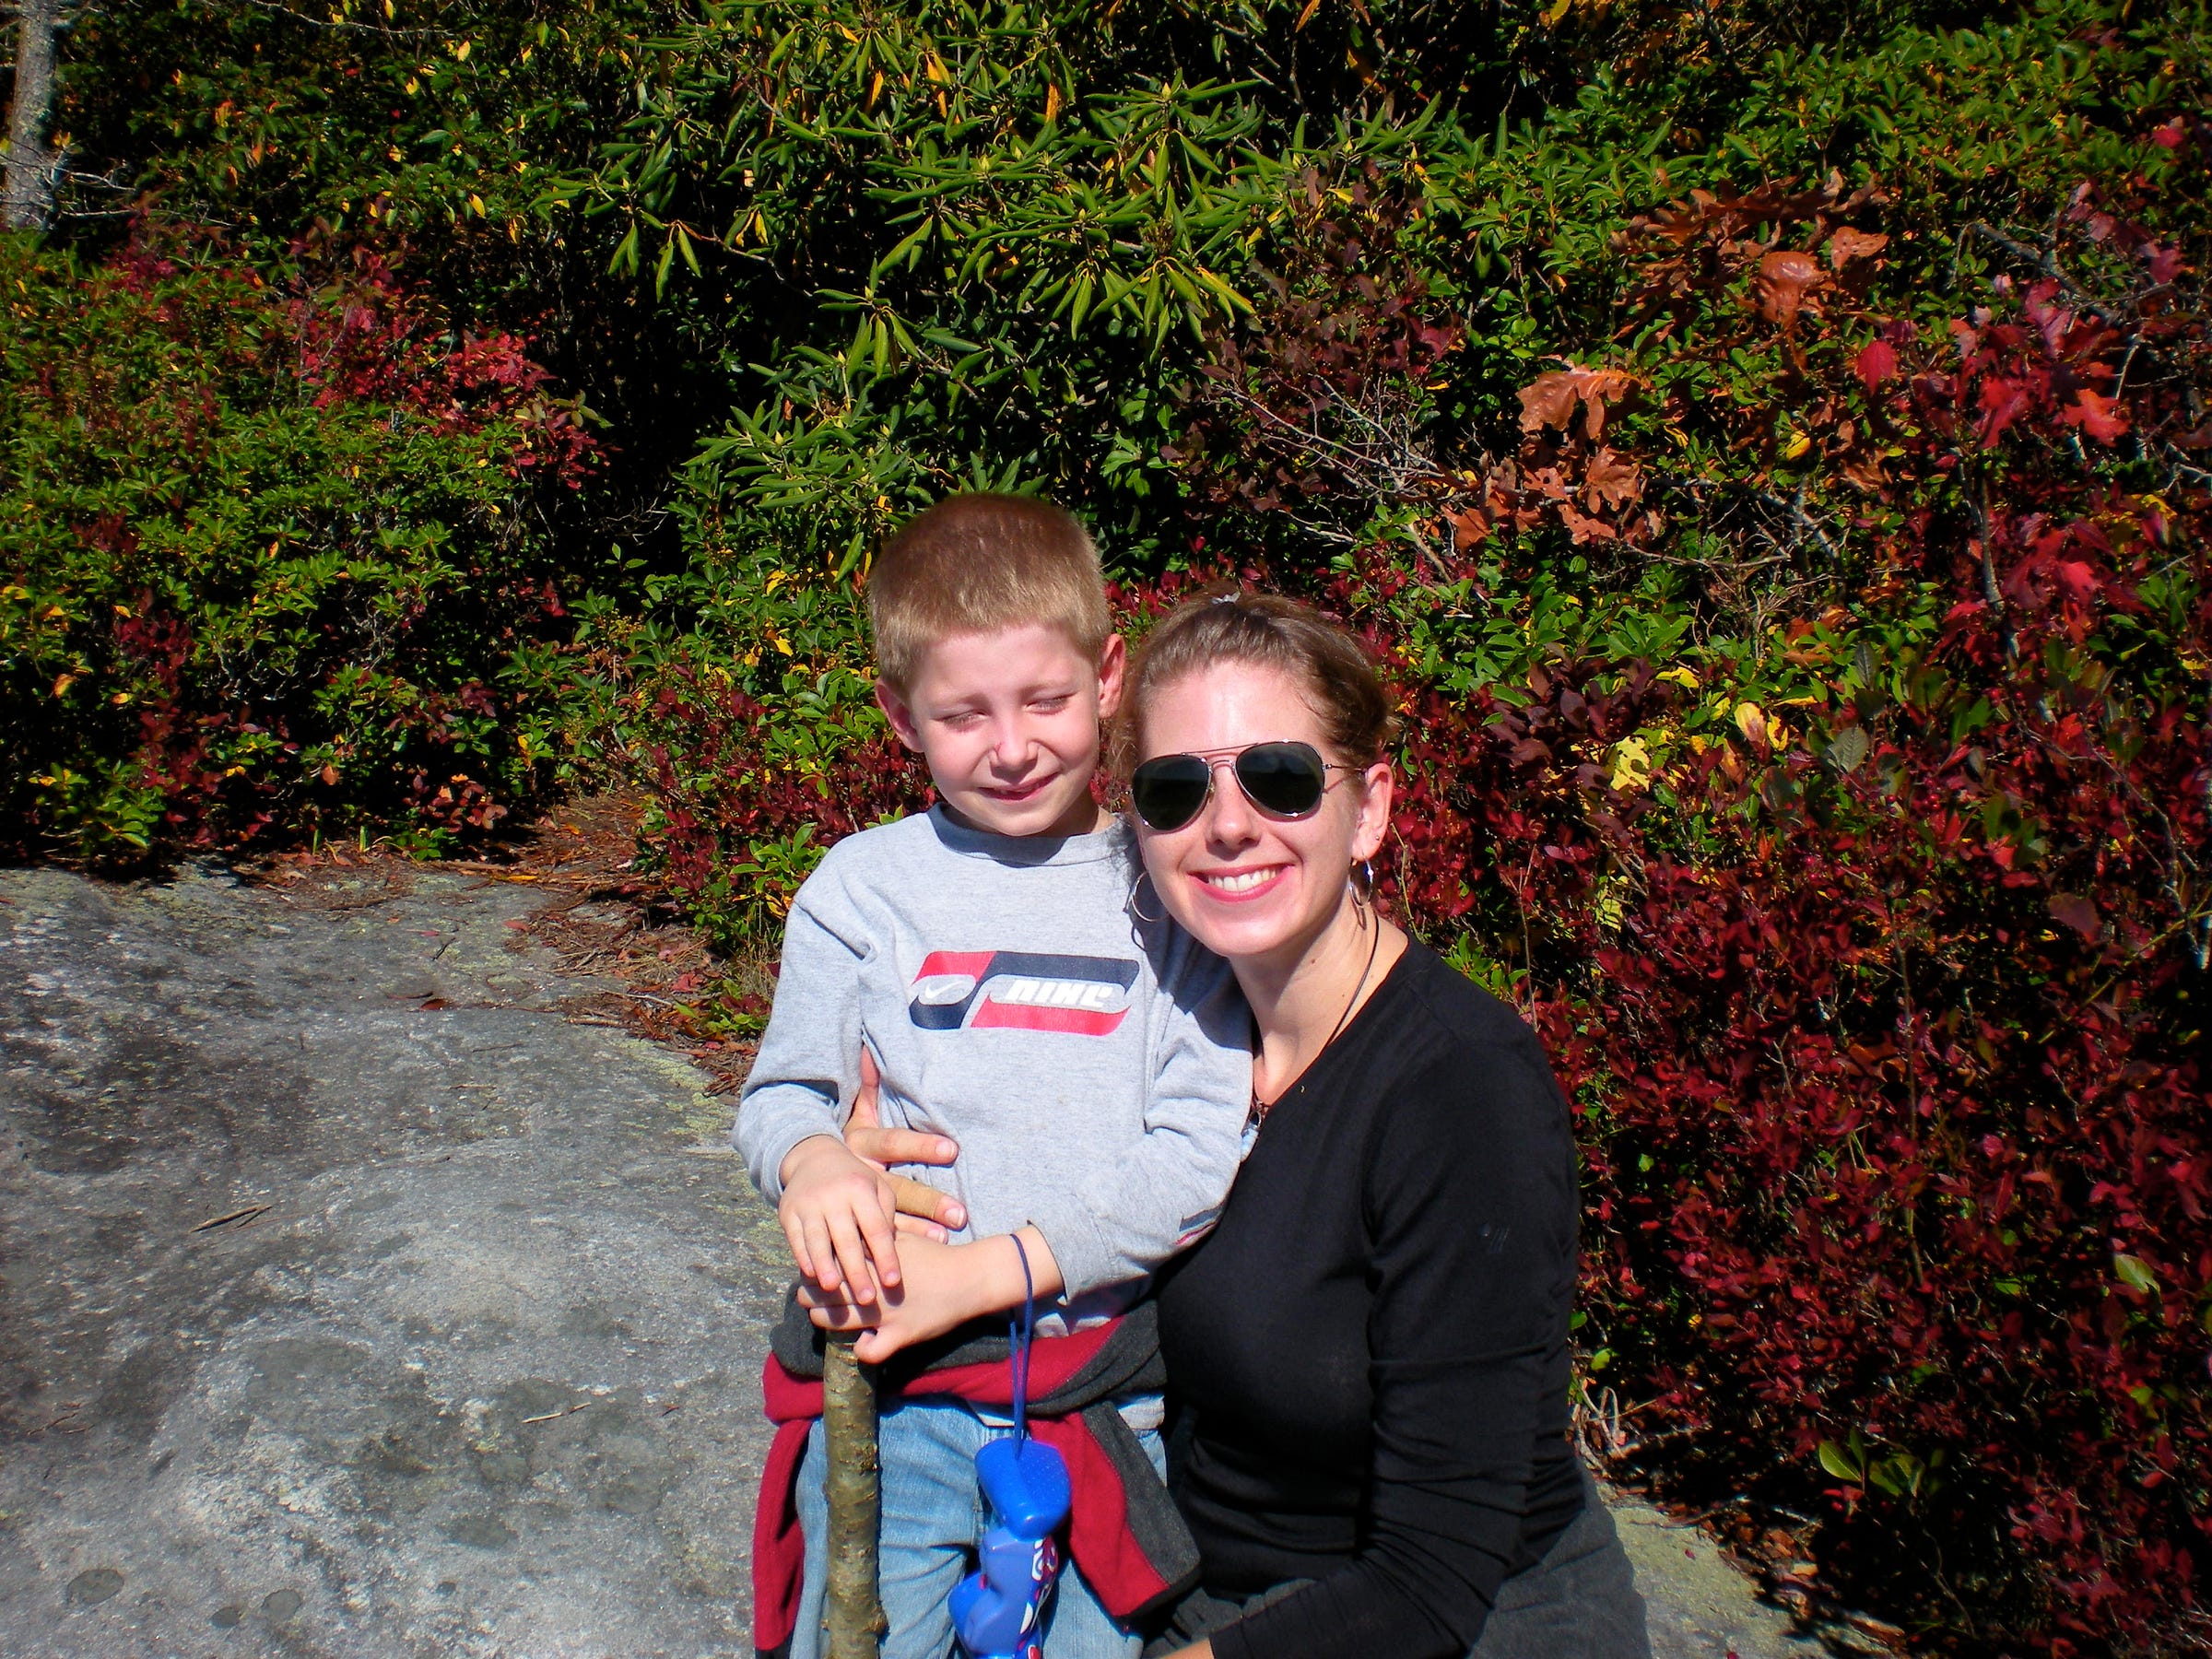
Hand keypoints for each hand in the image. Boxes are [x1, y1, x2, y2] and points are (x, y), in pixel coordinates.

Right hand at [776, 1134, 900, 1303]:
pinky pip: (795, 1238)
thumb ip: (887, 1216)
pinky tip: (810, 1275)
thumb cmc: (855, 1181)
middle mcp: (834, 1196)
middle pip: (847, 1239)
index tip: (894, 1281)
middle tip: (867, 1299)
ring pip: (817, 1239)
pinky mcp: (788, 1211)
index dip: (886, 1256)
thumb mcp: (877, 1188)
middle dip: (857, 1271)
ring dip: (825, 1266)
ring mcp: (809, 1204)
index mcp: (861, 1190)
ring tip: (833, 1289)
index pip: (876, 1228)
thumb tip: (898, 1251)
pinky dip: (803, 1257)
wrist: (813, 1158)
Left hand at [798, 1233, 994, 1362]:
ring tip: (820, 1315)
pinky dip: (862, 1350)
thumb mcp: (903, 1237)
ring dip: (824, 1319)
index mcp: (875, 1260)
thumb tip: (848, 1228)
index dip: (814, 1267)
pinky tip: (863, 1342)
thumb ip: (875, 1236)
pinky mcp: (900, 1336)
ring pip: (839, 1321)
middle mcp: (875, 1286)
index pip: (831, 1263)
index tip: (809, 1269)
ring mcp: (886, 1314)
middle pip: (828, 1292)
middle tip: (806, 1294)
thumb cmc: (935, 1255)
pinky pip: (870, 1351)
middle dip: (810, 1294)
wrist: (968, 1278)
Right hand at [844, 1048, 965, 1238]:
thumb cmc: (849, 1140)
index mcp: (862, 1143)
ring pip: (889, 1220)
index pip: (895, 1143)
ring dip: (919, 1229)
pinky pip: (880, 1239)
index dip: (922, 1146)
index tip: (953, 1150)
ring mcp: (855, 1202)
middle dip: (929, 1200)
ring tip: (948, 1237)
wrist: (805, 1169)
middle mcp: (859, 1175)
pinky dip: (901, 1248)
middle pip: (898, 1189)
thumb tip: (871, 1048)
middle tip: (961, 1212)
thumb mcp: (857, 1114)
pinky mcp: (855, 1223)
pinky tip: (925, 1255)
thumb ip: (868, 1086)